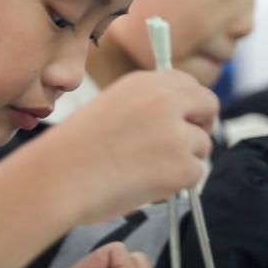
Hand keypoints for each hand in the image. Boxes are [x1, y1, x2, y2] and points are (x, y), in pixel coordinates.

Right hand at [41, 70, 217, 224]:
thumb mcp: (111, 107)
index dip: (189, 104)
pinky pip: (195, 174)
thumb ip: (146, 107)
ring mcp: (178, 132)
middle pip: (208, 104)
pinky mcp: (183, 166)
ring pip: (201, 145)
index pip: (188, 84)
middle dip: (202, 124)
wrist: (58, 177)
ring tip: (144, 171)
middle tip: (187, 146)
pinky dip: (177, 184)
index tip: (186, 118)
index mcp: (145, 82)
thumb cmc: (75, 151)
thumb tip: (177, 120)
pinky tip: (146, 185)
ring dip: (183, 160)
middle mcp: (166, 100)